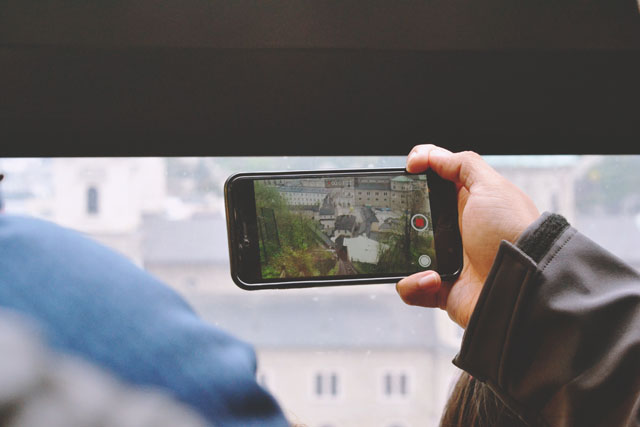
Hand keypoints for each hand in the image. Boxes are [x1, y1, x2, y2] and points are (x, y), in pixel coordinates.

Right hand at [396, 145, 539, 327]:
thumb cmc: (511, 233)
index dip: (418, 171)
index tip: (408, 170)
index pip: (434, 180)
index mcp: (466, 203)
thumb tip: (428, 155)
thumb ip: (461, 164)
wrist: (522, 286)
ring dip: (405, 255)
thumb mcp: (491, 186)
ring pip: (405, 252)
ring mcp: (446, 259)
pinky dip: (414, 284)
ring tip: (423, 258)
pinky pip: (410, 286)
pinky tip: (432, 278)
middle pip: (412, 216)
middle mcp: (455, 230)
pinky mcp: (440, 288)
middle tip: (407, 220)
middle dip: (402, 217)